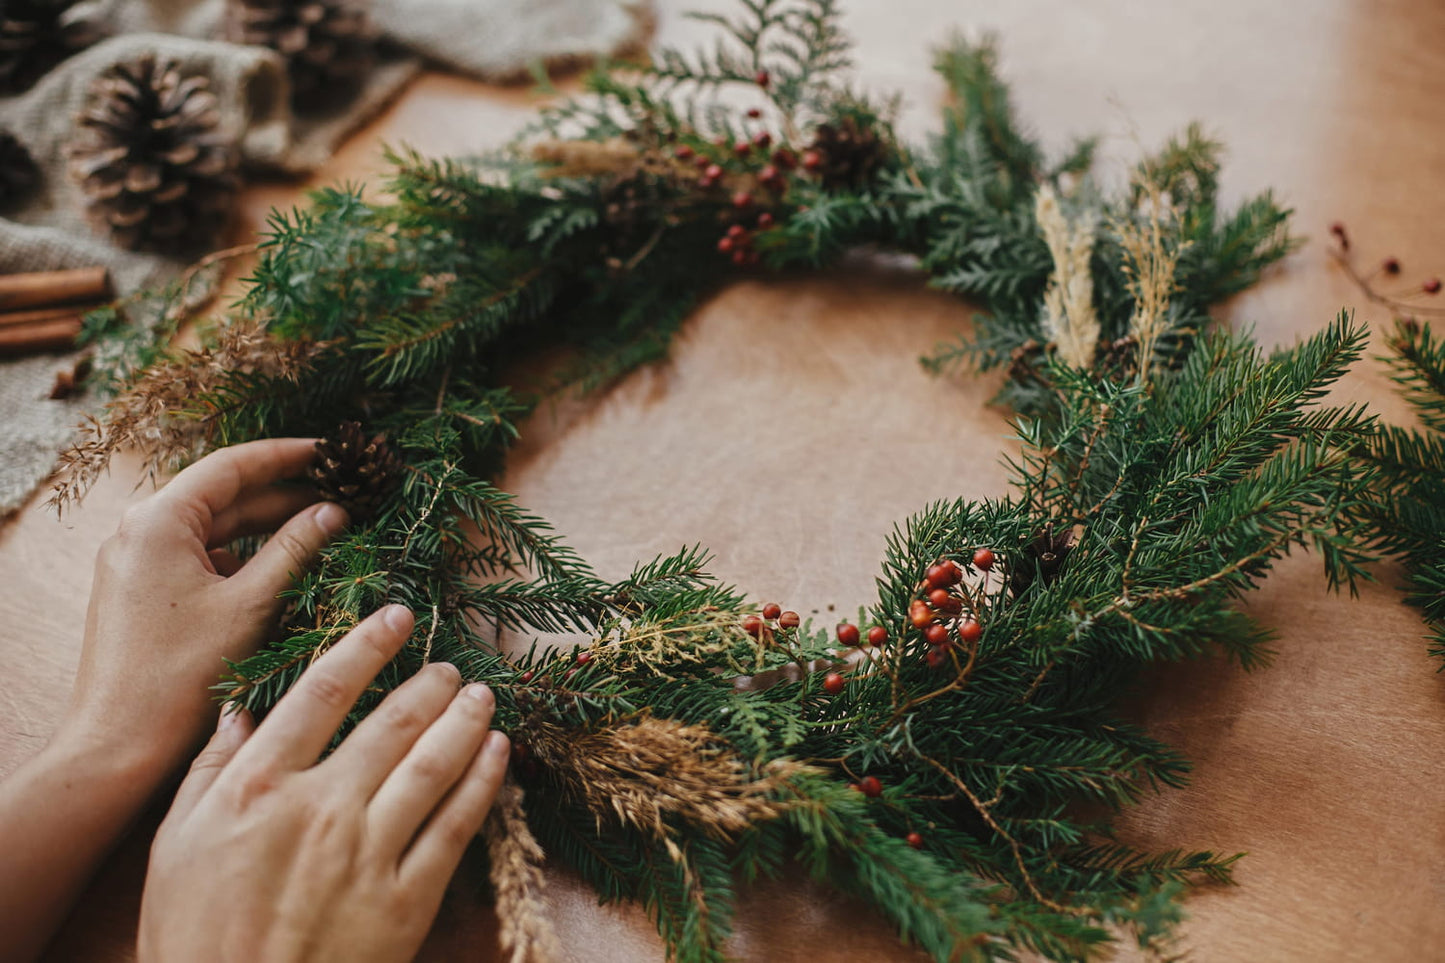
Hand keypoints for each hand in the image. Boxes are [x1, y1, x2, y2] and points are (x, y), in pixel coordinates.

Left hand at [59, 438, 346, 779]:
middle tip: (343, 494)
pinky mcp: (142, 594)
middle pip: (224, 497)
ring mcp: (137, 564)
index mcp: (157, 521)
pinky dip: (244, 560)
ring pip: (215, 531)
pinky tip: (286, 572)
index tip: (334, 451)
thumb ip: (296, 549)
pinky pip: (201, 561)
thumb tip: (334, 512)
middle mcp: (139, 532)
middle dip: (284, 495)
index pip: (232, 466)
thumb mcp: (252, 604)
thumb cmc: (182, 676)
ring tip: (325, 531)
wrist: (119, 747)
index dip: (288, 455)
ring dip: (268, 531)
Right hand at [139, 605, 509, 962]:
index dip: (365, 646)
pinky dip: (484, 780)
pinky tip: (497, 753)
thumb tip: (241, 710)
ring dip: (466, 720)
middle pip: (392, 722)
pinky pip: (457, 825)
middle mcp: (322, 807)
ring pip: (434, 764)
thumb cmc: (194, 936)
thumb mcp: (176, 847)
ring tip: (481, 695)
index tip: (395, 618)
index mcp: (259, 788)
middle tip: (450, 664)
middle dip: (430, 683)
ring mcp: (370, 852)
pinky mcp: (408, 898)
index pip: (321, 692)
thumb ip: (211, 771)